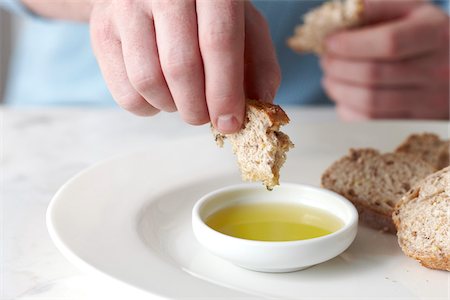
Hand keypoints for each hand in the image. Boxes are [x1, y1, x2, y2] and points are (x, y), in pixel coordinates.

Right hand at [87, 0, 279, 132]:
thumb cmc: (206, 13)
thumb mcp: (243, 25)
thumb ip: (258, 63)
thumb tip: (260, 107)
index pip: (218, 41)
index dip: (226, 91)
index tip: (231, 124)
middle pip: (180, 66)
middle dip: (198, 108)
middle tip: (206, 118)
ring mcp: (125, 7)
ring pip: (148, 81)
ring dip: (172, 107)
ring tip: (184, 101)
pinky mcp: (101, 30)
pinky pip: (125, 92)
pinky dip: (148, 108)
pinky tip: (161, 95)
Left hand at [320, 0, 448, 119]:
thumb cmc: (419, 34)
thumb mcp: (406, 11)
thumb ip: (373, 9)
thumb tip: (335, 19)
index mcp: (436, 33)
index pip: (389, 43)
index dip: (351, 44)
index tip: (330, 42)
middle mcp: (439, 70)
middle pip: (374, 74)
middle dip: (338, 67)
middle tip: (325, 60)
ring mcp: (430, 102)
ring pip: (369, 102)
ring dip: (338, 89)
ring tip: (329, 77)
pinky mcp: (416, 124)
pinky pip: (371, 123)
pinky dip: (348, 109)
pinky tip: (344, 96)